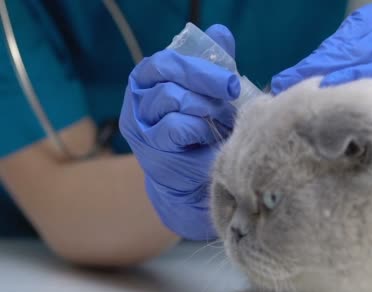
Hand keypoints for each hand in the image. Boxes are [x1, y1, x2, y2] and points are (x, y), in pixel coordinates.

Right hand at [119, 24, 238, 239]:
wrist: (195, 177)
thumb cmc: (202, 131)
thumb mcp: (209, 94)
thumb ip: (213, 64)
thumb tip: (220, 32)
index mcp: (148, 80)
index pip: (165, 60)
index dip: (198, 65)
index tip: (229, 78)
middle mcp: (138, 99)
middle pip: (168, 75)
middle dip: (206, 80)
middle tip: (232, 90)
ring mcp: (140, 124)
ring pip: (173, 98)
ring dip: (205, 106)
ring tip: (223, 118)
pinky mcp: (150, 148)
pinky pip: (176, 126)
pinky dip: (198, 128)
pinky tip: (208, 136)